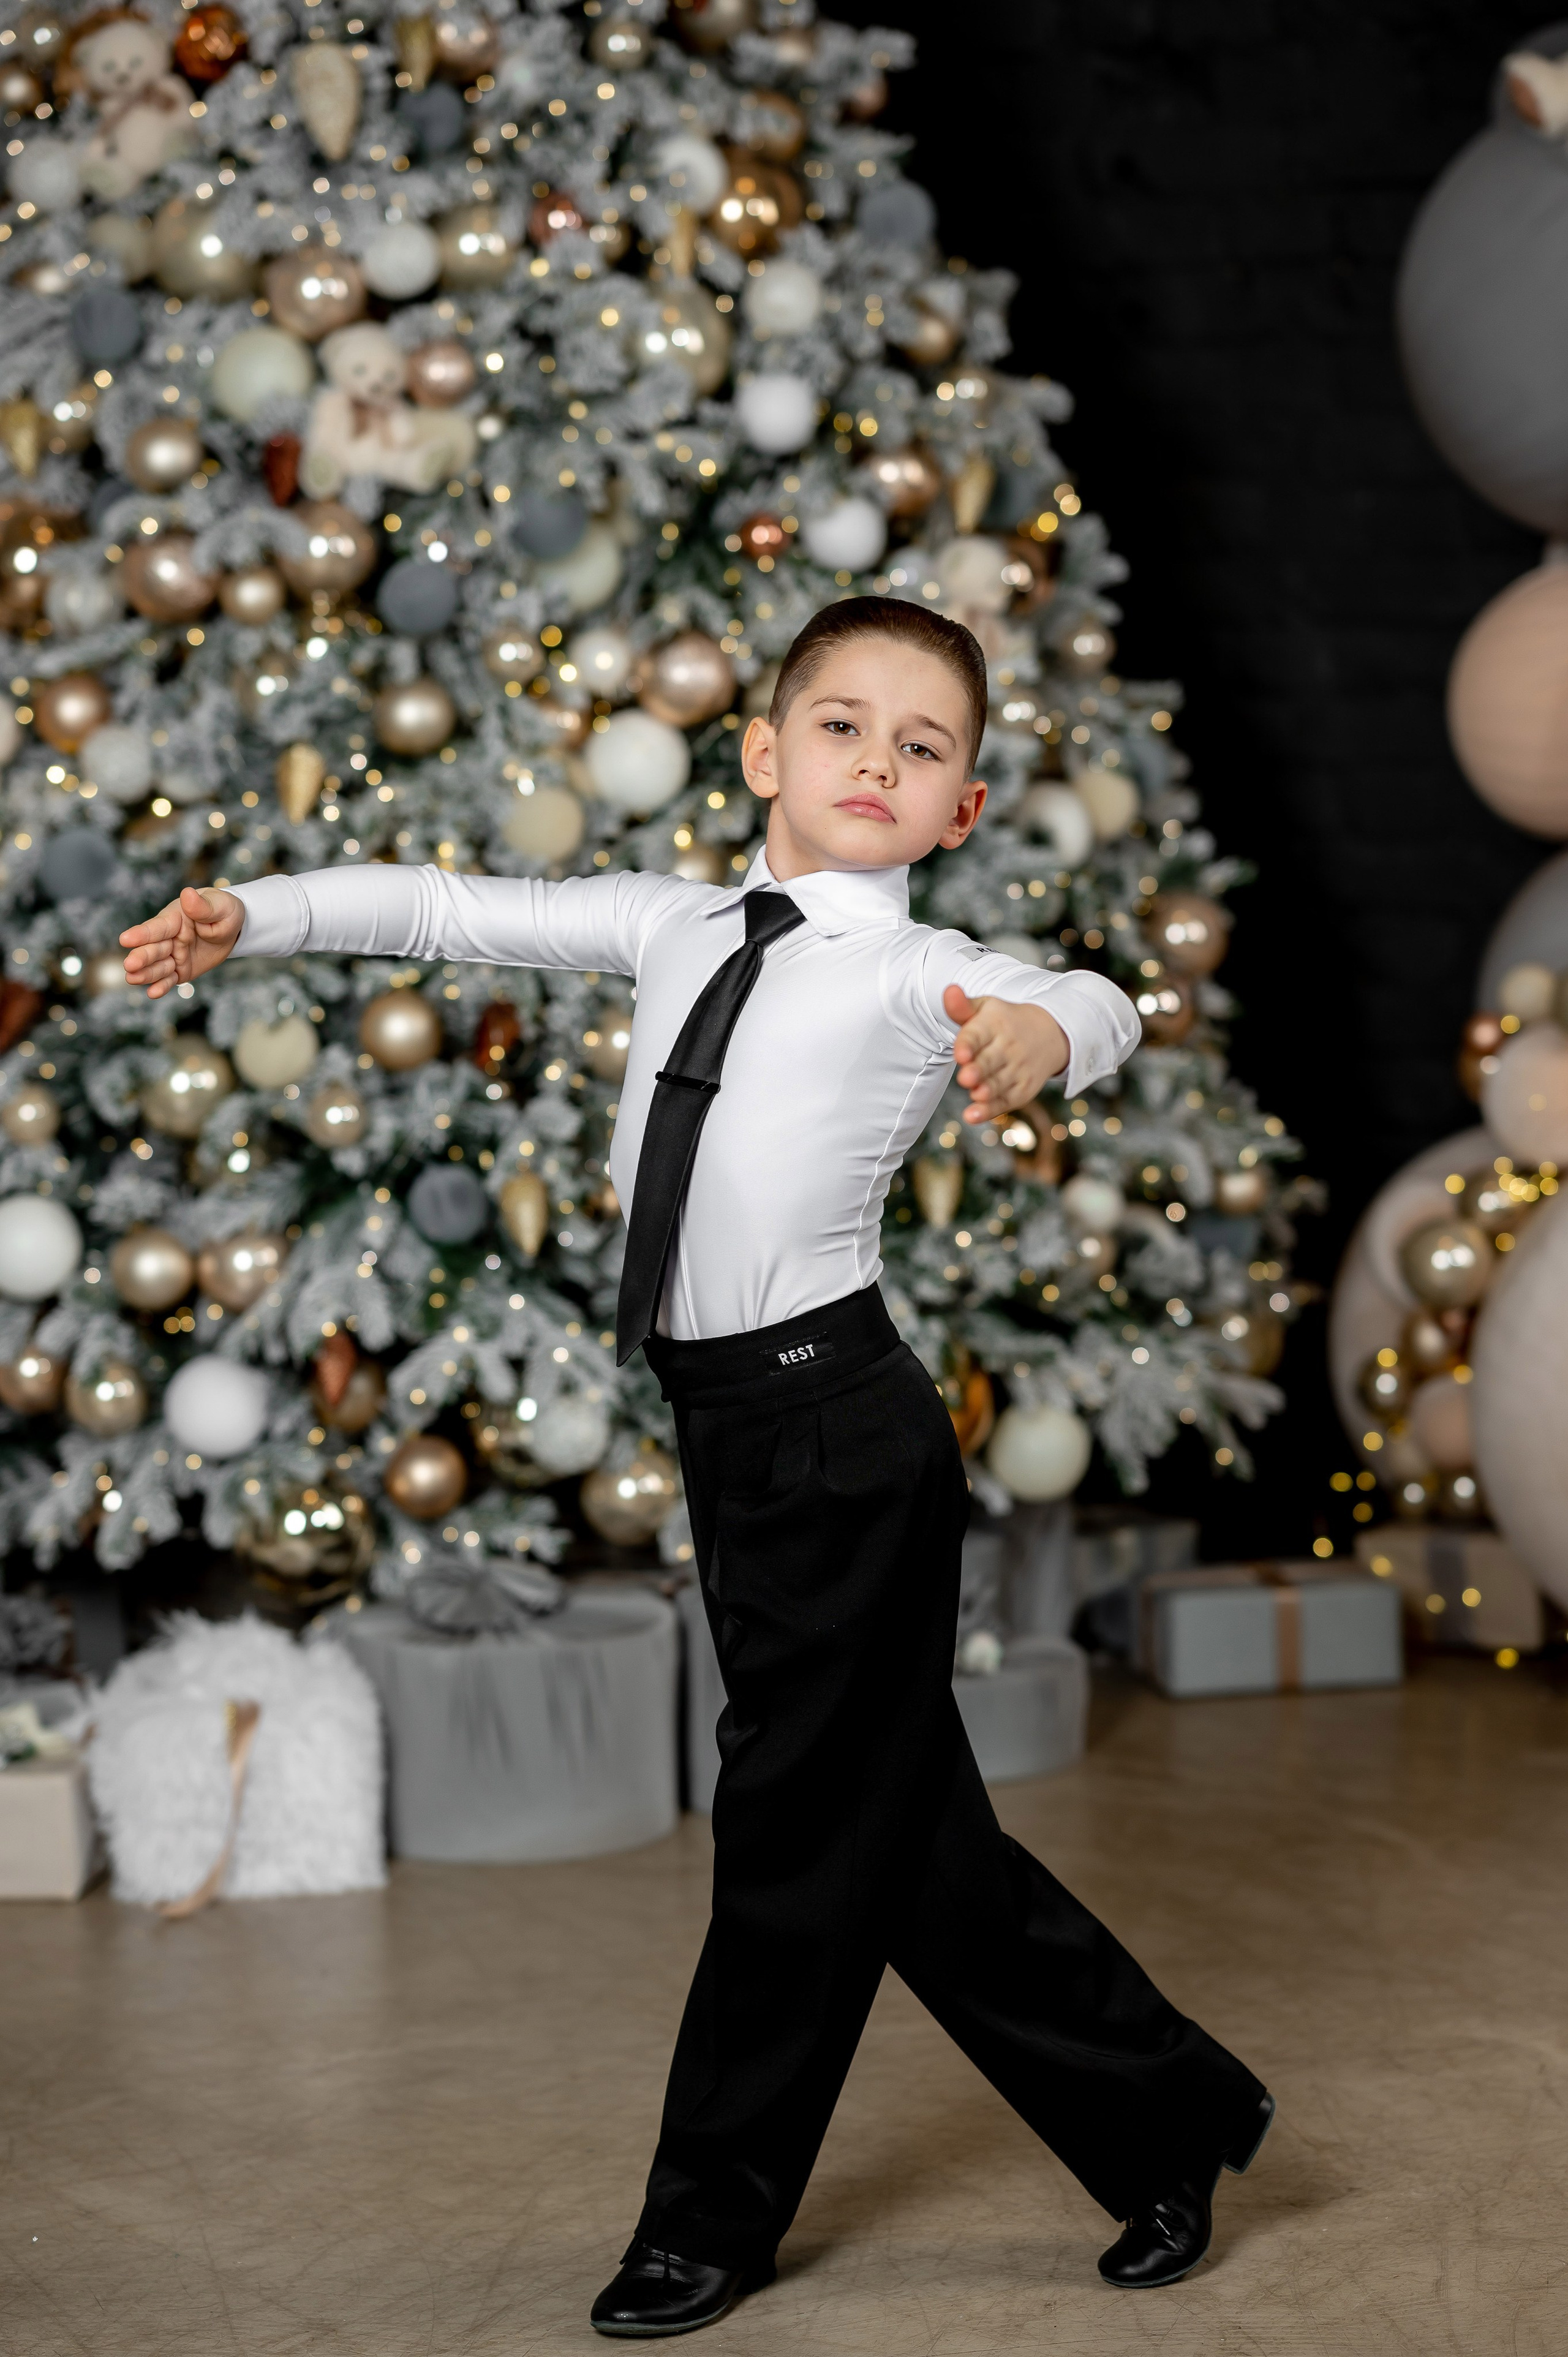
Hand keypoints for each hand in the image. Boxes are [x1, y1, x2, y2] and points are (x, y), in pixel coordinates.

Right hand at [119, 886, 243, 1000]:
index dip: (142, 934)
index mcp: (175, 918)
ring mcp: (173, 955)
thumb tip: (188, 894)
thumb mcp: (220, 906)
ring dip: (146, 973)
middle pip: (153, 948)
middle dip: (141, 957)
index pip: (157, 926)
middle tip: (130, 965)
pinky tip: (153, 993)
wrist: (233, 928)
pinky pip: (170, 980)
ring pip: (157, 966)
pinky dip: (161, 986)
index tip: (125, 939)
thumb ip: (203, 906)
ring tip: (132, 979)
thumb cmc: (223, 911)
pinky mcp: (180, 971)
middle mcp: (169, 937)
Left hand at [944, 985, 1068, 1123]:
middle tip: (966, 1077)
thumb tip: (949, 991)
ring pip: (999, 1083)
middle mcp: (1009, 1047)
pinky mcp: (1023, 1089)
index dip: (969, 1043)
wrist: (1050, 1034)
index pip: (978, 1033)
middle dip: (979, 1069)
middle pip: (990, 1061)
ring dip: (987, 1091)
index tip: (960, 1054)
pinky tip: (973, 1116)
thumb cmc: (1004, 1022)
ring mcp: (1018, 1069)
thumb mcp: (986, 1008)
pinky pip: (1005, 1101)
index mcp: (995, 1023)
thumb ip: (962, 1007)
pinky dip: (989, 1110)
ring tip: (976, 1094)